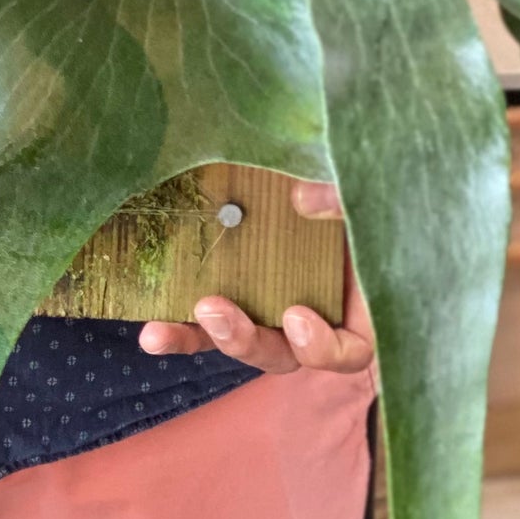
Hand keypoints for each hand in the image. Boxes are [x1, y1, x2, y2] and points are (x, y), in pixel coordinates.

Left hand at [138, 179, 374, 375]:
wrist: (341, 164)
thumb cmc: (369, 191)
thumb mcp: (365, 195)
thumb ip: (342, 199)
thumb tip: (300, 198)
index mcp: (357, 307)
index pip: (347, 351)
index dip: (322, 347)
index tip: (296, 317)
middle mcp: (315, 315)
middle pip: (284, 354)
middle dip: (247, 340)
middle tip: (214, 310)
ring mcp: (273, 303)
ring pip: (240, 338)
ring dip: (200, 337)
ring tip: (160, 331)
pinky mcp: (237, 288)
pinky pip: (210, 315)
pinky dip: (181, 324)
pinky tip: (151, 326)